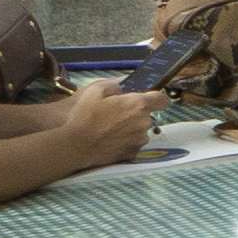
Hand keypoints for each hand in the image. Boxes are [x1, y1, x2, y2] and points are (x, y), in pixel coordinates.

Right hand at [45, 83, 159, 173]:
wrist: (74, 145)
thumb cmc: (84, 116)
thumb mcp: (96, 90)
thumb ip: (117, 83)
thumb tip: (126, 83)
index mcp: (138, 105)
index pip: (162, 99)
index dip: (155, 98)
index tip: (147, 98)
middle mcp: (144, 123)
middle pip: (148, 115)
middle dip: (136, 113)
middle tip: (116, 113)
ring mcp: (139, 140)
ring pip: (141, 130)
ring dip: (131, 128)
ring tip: (109, 127)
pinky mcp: (132, 153)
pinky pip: (133, 143)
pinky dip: (125, 141)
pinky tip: (109, 138)